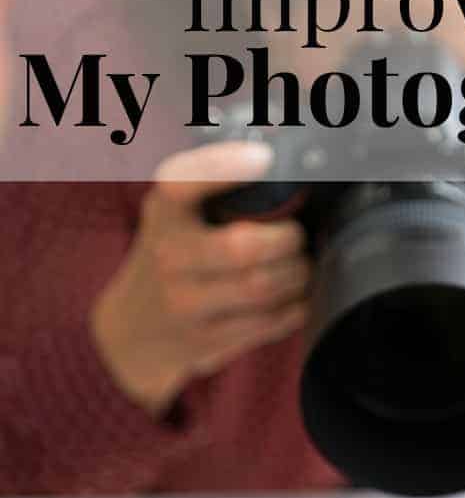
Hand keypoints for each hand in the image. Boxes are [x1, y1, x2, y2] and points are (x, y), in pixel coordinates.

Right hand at [91, 142, 310, 416]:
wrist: (132, 333)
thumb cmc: (170, 257)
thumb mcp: (171, 216)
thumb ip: (209, 186)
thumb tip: (279, 156)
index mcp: (163, 214)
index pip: (182, 183)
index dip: (224, 168)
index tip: (264, 158)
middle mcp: (168, 257)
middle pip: (242, 247)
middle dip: (288, 240)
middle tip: (298, 236)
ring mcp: (184, 304)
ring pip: (261, 287)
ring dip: (297, 275)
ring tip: (300, 267)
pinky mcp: (205, 342)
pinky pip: (268, 323)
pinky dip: (294, 308)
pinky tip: (294, 298)